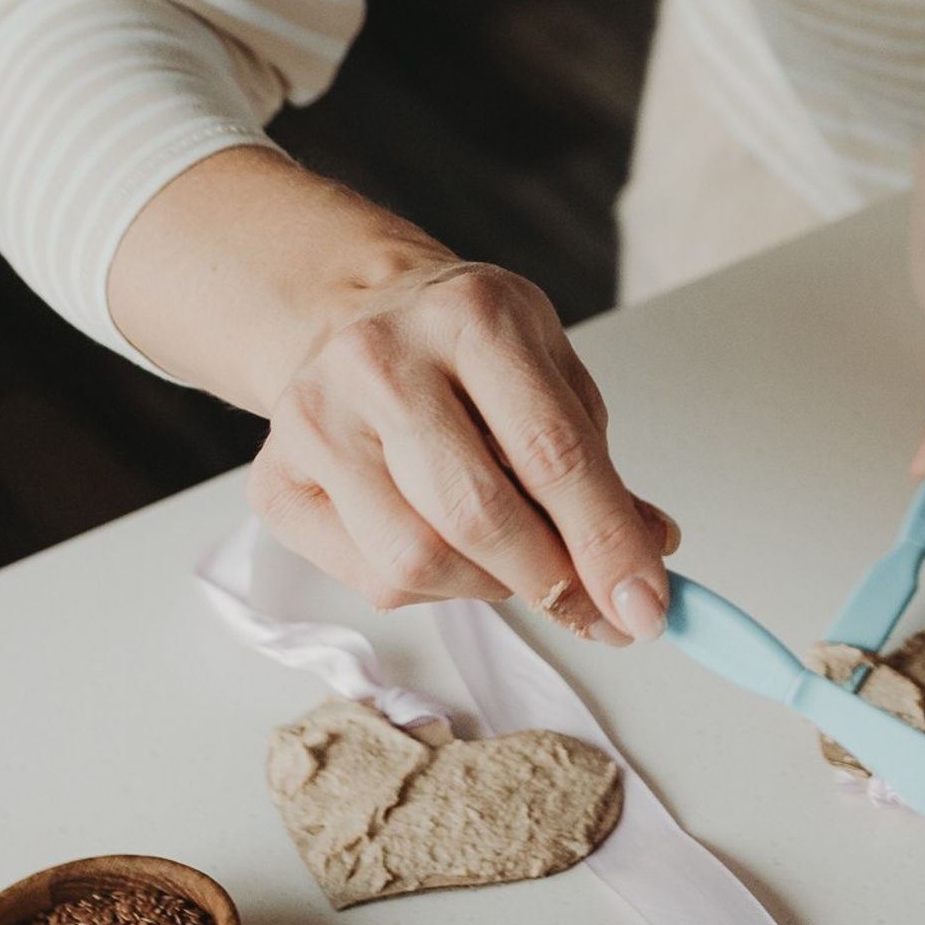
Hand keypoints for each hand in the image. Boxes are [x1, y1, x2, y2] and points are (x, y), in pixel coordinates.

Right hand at [245, 258, 679, 644]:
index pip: (552, 452)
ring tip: (518, 562)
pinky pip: (370, 578)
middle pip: (479, 515)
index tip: (646, 608)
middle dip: (553, 582)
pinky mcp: (276, 480)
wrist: (354, 312)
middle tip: (598, 611)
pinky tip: (450, 548)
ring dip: (491, 588)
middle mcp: (383, 360)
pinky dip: (432, 588)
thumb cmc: (464, 345)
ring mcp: (317, 419)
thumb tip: (648, 557)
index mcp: (475, 315)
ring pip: (418, 561)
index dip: (606, 542)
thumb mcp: (551, 368)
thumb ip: (597, 463)